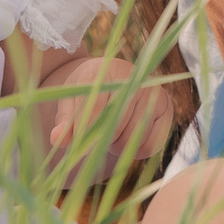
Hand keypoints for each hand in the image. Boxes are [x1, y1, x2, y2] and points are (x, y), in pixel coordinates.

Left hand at [45, 55, 175, 166]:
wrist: (114, 79)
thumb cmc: (88, 92)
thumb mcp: (71, 101)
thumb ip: (65, 121)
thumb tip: (56, 140)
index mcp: (106, 72)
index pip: (96, 108)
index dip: (85, 132)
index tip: (78, 150)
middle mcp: (135, 79)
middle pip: (115, 126)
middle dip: (101, 141)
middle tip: (94, 139)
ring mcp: (154, 93)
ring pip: (132, 138)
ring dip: (117, 146)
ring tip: (111, 134)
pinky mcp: (167, 109)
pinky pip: (150, 146)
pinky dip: (136, 151)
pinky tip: (128, 138)